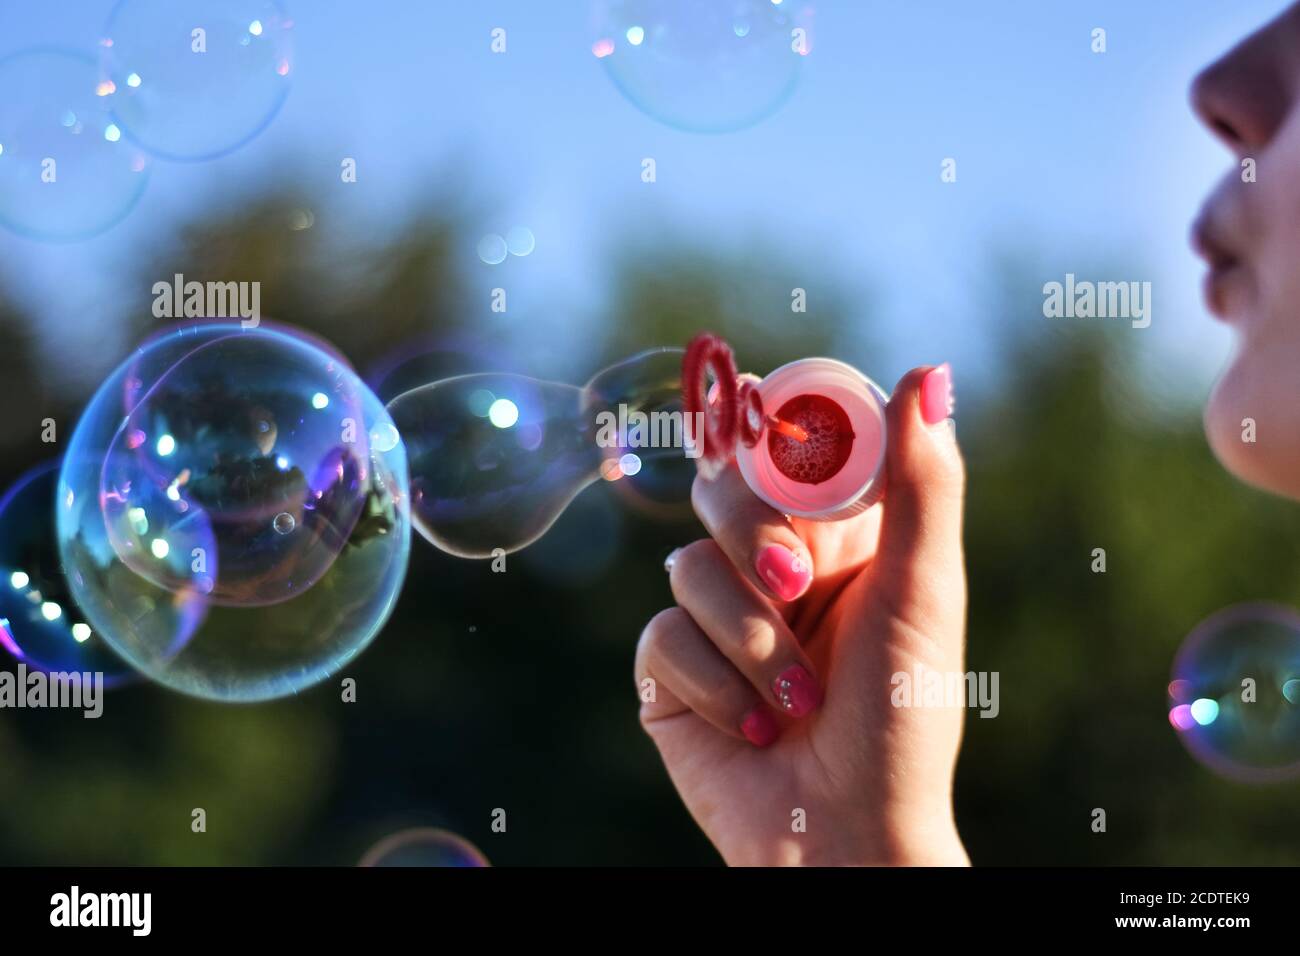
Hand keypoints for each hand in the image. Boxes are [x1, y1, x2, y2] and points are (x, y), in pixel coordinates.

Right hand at [635, 364, 968, 865]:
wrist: (846, 837)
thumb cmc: (902, 720)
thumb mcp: (922, 593)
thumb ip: (921, 484)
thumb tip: (929, 372)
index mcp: (838, 537)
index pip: (790, 449)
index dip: (777, 433)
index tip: (771, 425)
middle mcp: (773, 567)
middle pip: (721, 488)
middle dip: (753, 535)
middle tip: (794, 583)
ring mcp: (717, 617)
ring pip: (686, 564)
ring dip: (748, 638)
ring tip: (797, 701)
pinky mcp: (670, 670)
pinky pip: (660, 635)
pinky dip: (711, 683)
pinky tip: (754, 729)